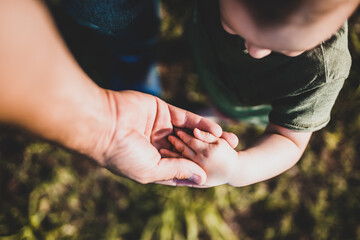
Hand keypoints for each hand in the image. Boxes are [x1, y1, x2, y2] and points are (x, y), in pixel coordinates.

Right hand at [93, 90, 231, 184]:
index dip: (198, 170)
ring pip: (191, 133)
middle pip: (190, 149)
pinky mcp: (163, 111)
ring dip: (209, 137)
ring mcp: (161, 128)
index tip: (217, 173)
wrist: (105, 124)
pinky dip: (201, 124)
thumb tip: (202, 178)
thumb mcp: (151, 170)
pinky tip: (217, 130)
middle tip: (229, 155)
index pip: (181, 168)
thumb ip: (177, 171)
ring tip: (231, 141)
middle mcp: (159, 145)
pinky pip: (186, 118)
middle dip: (208, 152)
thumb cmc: (123, 154)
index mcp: (153, 162)